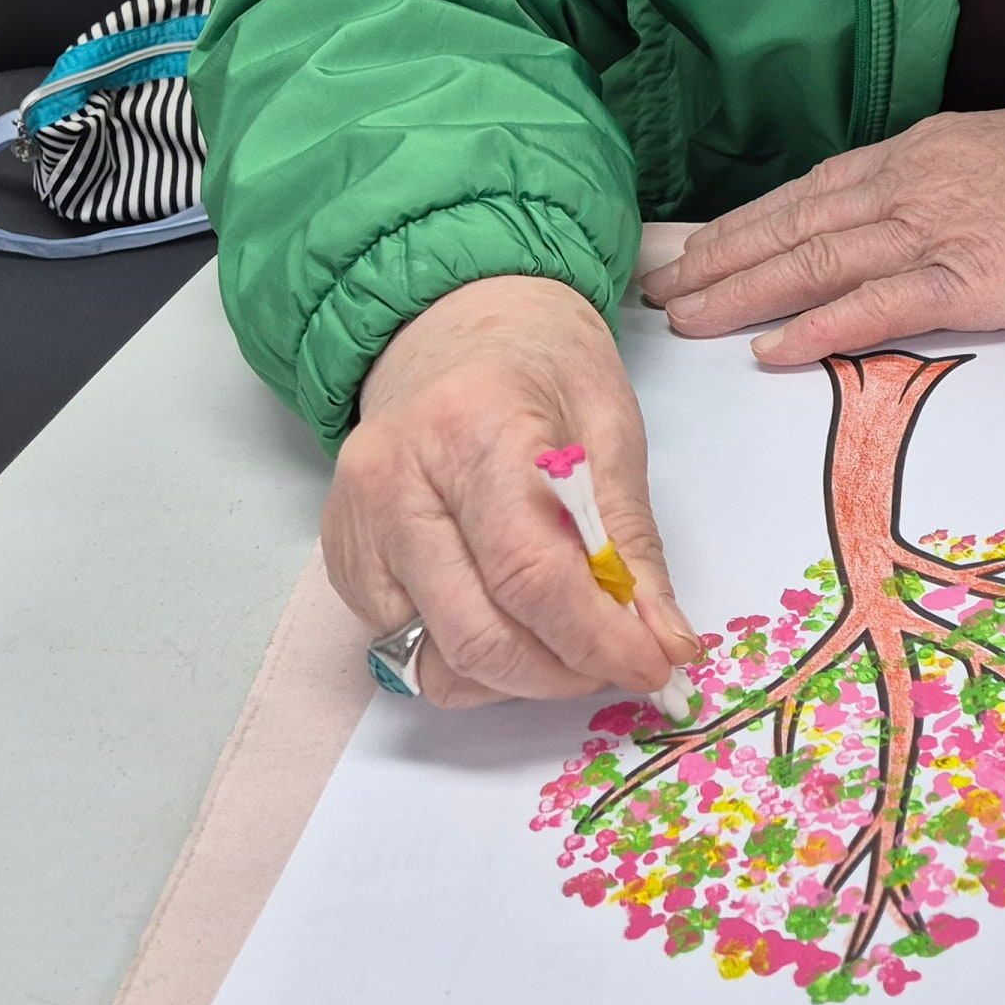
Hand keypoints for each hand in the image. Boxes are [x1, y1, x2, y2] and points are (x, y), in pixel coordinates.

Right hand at [326, 274, 703, 707]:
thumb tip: (663, 641)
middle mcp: (394, 481)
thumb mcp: (610, 428)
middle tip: (617, 660)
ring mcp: (356, 525)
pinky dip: (468, 659)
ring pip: (435, 660)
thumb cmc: (539, 365)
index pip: (531, 574)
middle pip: (477, 634)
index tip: (651, 664)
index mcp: (471, 427)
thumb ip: (632, 542)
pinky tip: (511, 617)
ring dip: (516, 678)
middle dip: (561, 673)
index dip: (597, 639)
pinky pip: (405, 649)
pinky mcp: (341, 560)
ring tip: (568, 640)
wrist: (451, 327)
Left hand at [642, 102, 1004, 364]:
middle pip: (793, 225)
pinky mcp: (970, 281)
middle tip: (661, 290)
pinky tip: (775, 348)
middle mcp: (909, 186)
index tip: (695, 250)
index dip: (744, 224)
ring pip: (817, 261)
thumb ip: (927, 184)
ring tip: (692, 318)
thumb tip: (876, 216)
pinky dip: (821, 326)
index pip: (806, 192)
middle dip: (720, 259)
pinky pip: (879, 305)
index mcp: (912, 153)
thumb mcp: (985, 154)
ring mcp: (935, 231)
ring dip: (746, 291)